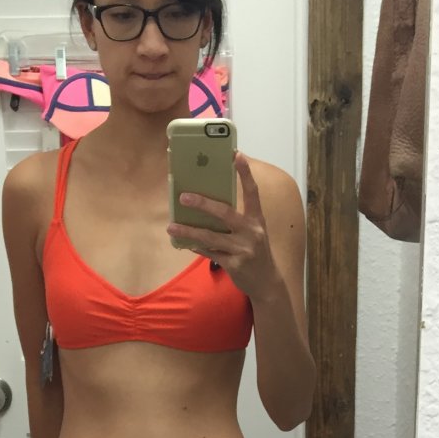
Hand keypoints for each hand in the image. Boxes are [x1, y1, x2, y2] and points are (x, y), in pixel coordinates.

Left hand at [167, 153, 279, 300]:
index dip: (245, 173)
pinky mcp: (234, 265)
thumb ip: (238, 218)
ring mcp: (243, 250)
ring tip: (171, 227)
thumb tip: (211, 203)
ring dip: (188, 231)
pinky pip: (210, 253)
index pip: (252, 192)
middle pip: (224, 213)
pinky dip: (197, 248)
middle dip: (203, 204)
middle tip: (184, 196)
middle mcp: (251, 232)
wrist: (267, 283)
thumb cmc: (257, 252)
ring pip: (210, 237)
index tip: (236, 155)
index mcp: (257, 220)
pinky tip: (186, 244)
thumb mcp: (254, 232)